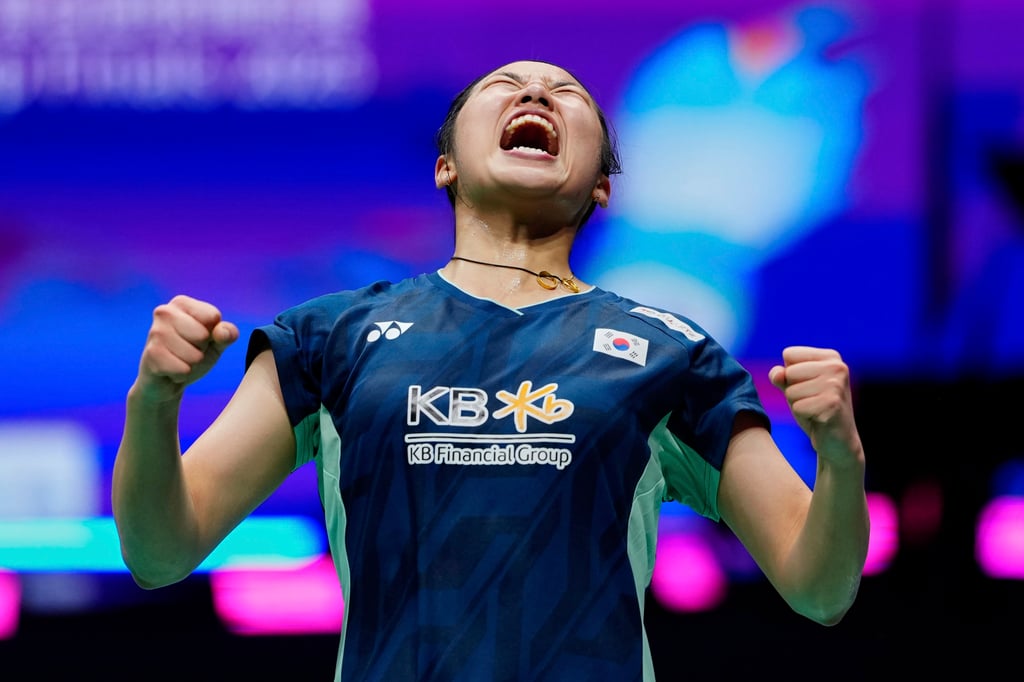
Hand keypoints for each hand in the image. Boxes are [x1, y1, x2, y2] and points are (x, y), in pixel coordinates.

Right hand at [134, 295, 239, 403]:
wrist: (166, 380)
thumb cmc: (192, 355)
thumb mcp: (216, 342)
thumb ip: (227, 334)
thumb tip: (222, 332)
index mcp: (181, 303)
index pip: (212, 317)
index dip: (213, 333)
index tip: (200, 338)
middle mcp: (165, 312)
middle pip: (202, 335)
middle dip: (201, 350)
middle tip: (188, 351)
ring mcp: (155, 332)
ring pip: (193, 355)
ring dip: (192, 364)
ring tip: (179, 360)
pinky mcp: (151, 354)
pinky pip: (182, 369)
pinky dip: (182, 375)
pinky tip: (171, 370)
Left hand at [768, 346, 862, 466]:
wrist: (837, 441)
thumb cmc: (814, 409)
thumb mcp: (794, 388)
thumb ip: (781, 376)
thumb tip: (776, 374)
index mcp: (830, 357)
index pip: (789, 354)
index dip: (790, 374)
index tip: (809, 387)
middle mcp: (837, 366)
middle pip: (789, 372)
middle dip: (793, 391)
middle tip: (812, 401)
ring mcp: (836, 385)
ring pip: (791, 391)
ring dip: (798, 405)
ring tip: (815, 410)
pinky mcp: (832, 403)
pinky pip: (797, 407)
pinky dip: (803, 416)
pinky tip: (819, 419)